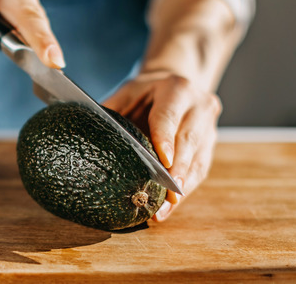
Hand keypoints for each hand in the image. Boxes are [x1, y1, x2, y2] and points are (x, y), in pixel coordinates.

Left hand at [103, 70, 221, 221]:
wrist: (175, 84)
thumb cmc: (144, 92)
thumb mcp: (127, 92)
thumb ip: (113, 110)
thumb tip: (85, 133)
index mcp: (177, 89)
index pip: (169, 117)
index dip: (166, 140)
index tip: (164, 162)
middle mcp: (199, 107)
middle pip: (188, 141)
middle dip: (177, 171)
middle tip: (167, 195)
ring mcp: (209, 127)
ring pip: (198, 160)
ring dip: (182, 188)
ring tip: (164, 210)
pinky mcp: (210, 145)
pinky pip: (200, 170)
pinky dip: (185, 190)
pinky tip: (170, 206)